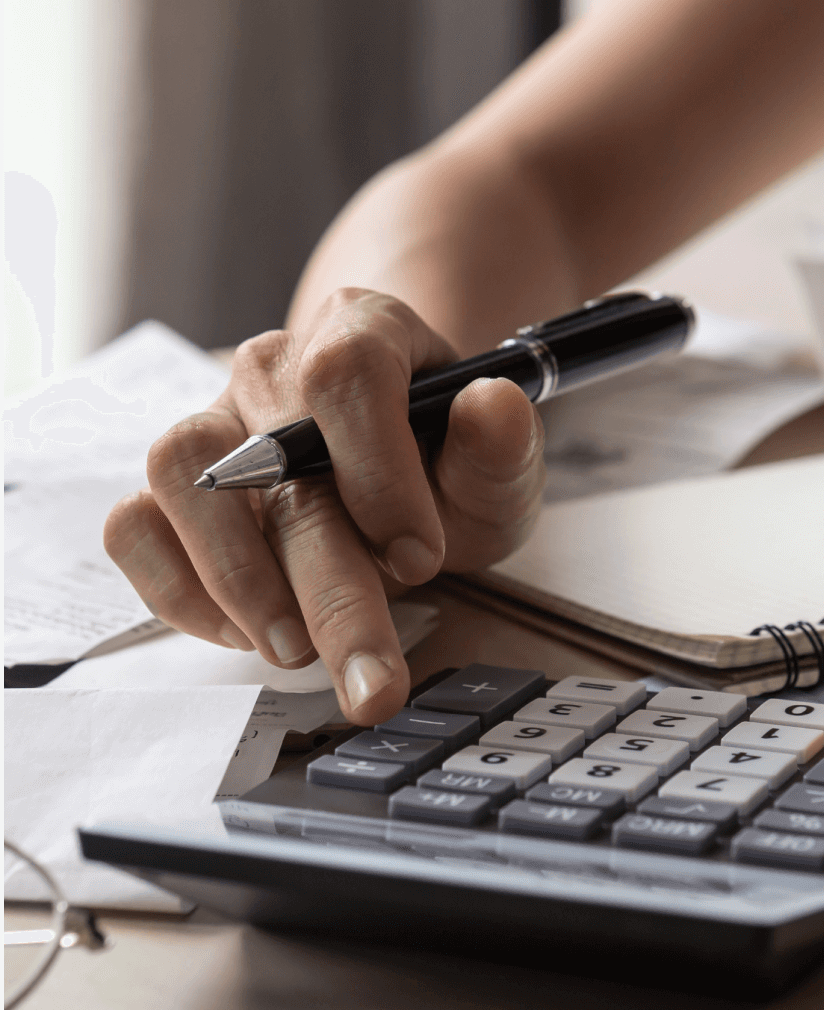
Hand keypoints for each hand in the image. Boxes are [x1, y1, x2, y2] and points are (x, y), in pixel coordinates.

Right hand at [104, 290, 545, 724]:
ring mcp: (211, 419)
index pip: (348, 372)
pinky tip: (245, 633)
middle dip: (330, 587)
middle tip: (372, 680)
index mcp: (364, 330)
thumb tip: (492, 407)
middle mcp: (274, 365)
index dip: (379, 468)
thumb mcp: (498, 467)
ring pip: (182, 476)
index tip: (421, 558)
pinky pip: (135, 526)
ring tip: (297, 649)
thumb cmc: (448, 468)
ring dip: (239, 580)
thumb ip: (502, 445)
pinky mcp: (169, 485)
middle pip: (274, 455)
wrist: (403, 481)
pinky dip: (179, 589)